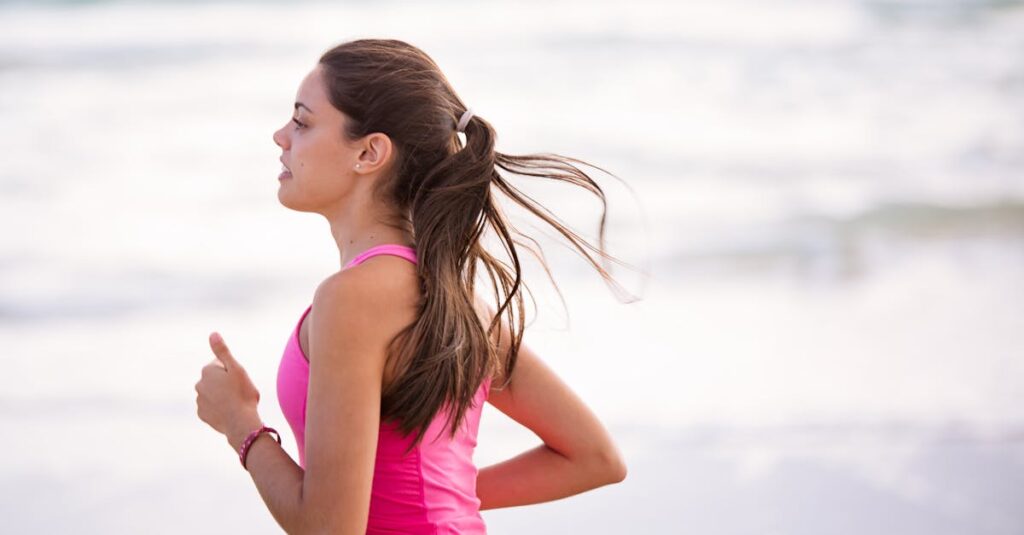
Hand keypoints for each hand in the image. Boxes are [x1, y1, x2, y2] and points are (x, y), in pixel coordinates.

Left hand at [195, 332, 262, 446]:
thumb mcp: (236, 368)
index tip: (239, 380)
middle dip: (226, 383)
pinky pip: (212, 407)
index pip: (221, 365)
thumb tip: (212, 334)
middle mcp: (199, 384)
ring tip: (236, 403)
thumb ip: (222, 351)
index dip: (233, 371)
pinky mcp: (202, 414)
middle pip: (216, 379)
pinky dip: (219, 408)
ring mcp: (200, 400)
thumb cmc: (242, 394)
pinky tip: (229, 412)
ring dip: (222, 396)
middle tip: (240, 391)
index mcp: (207, 371)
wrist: (240, 423)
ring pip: (213, 394)